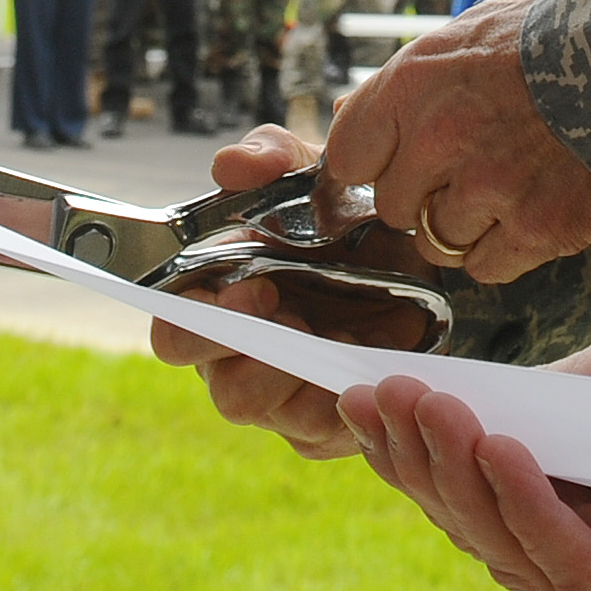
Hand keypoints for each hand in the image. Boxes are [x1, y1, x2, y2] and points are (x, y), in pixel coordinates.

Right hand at [145, 126, 454, 456]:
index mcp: (218, 301)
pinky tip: (368, 362)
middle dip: (253, 359)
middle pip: (221, 388)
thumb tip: (230, 165)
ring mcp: (282, 396)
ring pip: (269, 412)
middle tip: (294, 319)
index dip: (197, 323)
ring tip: (338, 337)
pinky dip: (343, 398)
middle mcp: (240, 356)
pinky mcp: (324, 424)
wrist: (416, 256)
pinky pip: (320, 432)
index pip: (174, 330)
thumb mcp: (316, 172)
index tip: (253, 288)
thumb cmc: (342, 216)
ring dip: (299, 377)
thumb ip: (273, 159)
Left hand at [321, 1, 590, 282]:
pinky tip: (527, 214)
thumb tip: (347, 116)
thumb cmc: (548, 41)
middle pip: (392, 206)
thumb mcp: (465, 34)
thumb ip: (405, 81)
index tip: (392, 164)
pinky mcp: (535, 230)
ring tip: (505, 187)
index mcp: (413, 85)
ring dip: (463, 225)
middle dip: (421, 195)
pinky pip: (483, 267)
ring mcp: (487, 190)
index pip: (347, 155)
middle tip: (465, 170)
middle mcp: (440, 140)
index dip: (370, 164)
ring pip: (436, 242)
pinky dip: (501, 250)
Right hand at [346, 366, 590, 590]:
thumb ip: (540, 408)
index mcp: (585, 515)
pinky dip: (529, 506)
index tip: (359, 397)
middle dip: (421, 462)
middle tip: (378, 395)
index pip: (479, 499)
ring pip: (513, 555)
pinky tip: (498, 446)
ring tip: (424, 405)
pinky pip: (574, 569)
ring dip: (458, 475)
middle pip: (481, 533)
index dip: (415, 455)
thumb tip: (454, 417)